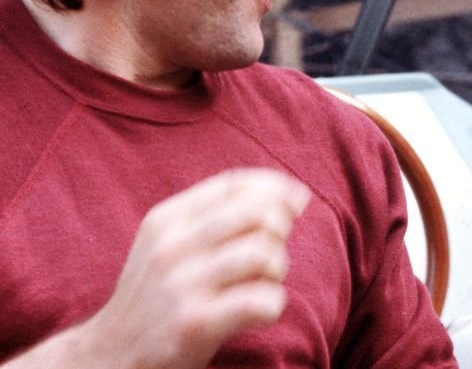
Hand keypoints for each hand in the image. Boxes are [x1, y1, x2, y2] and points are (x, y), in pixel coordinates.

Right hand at [78, 169, 311, 368]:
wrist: (110, 355)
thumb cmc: (159, 293)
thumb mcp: (169, 242)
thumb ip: (219, 214)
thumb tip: (295, 195)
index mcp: (166, 219)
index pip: (234, 184)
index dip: (275, 187)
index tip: (297, 200)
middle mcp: (171, 247)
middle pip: (256, 214)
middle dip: (281, 228)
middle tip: (272, 251)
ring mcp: (182, 285)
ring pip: (263, 254)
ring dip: (277, 269)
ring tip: (262, 283)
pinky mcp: (195, 323)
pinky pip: (262, 301)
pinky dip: (274, 304)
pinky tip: (260, 311)